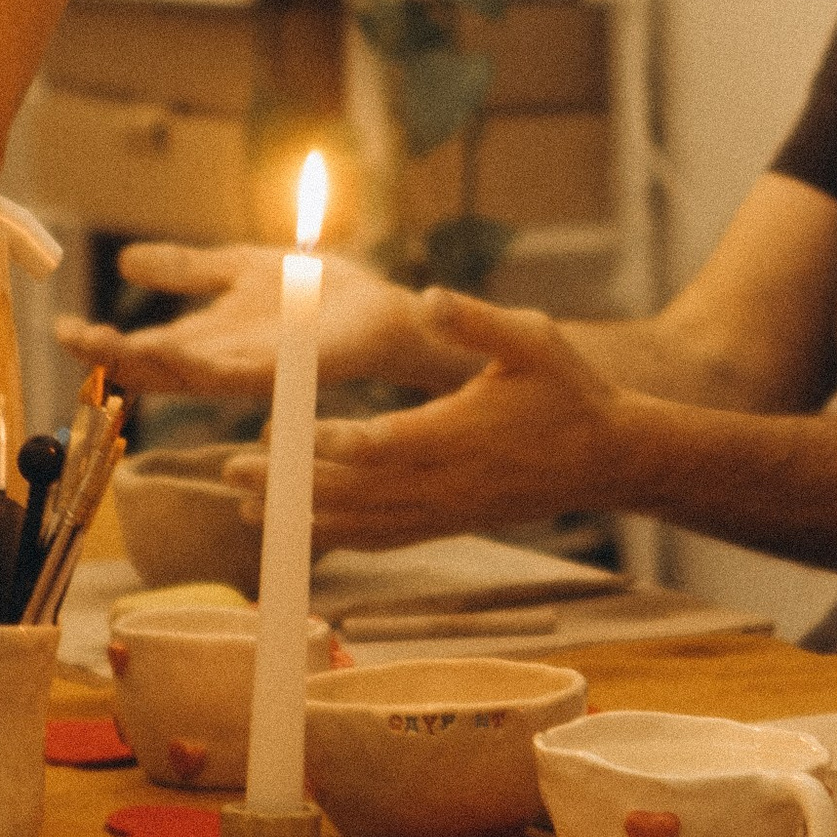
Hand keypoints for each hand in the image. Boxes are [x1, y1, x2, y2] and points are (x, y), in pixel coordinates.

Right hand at [53, 242, 476, 401]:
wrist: (378, 308)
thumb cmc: (315, 295)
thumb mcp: (238, 269)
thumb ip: (186, 270)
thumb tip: (127, 262)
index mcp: (208, 341)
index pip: (143, 348)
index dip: (102, 343)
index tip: (61, 328)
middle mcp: (221, 364)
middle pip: (154, 368)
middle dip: (110, 356)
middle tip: (69, 338)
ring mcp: (252, 372)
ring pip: (187, 375)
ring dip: (145, 362)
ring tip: (103, 345)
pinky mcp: (287, 370)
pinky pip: (238, 373)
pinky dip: (204, 365)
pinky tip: (175, 352)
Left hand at [223, 293, 628, 543]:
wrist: (606, 459)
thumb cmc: (568, 392)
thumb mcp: (533, 339)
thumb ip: (477, 321)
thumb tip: (427, 298)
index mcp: (459, 435)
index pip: (384, 446)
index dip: (334, 445)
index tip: (288, 432)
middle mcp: (444, 484)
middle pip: (355, 491)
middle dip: (290, 483)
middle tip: (230, 468)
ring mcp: (443, 513)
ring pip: (361, 522)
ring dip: (301, 514)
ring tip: (244, 501)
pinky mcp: (445, 525)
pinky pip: (382, 538)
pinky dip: (337, 536)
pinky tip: (302, 528)